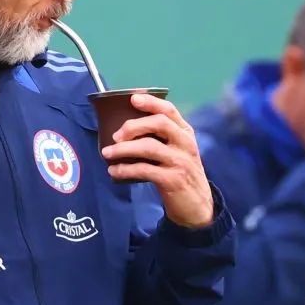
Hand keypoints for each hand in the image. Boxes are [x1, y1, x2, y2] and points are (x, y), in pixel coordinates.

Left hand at [100, 94, 214, 227]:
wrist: (197, 206)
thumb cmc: (181, 173)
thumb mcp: (178, 151)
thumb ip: (161, 138)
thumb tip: (126, 128)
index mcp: (186, 133)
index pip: (170, 111)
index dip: (151, 102)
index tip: (132, 98)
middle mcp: (185, 144)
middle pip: (159, 123)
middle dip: (133, 126)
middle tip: (115, 136)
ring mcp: (180, 161)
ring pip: (149, 147)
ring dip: (123, 149)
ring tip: (107, 153)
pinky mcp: (172, 180)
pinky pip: (144, 170)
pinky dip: (125, 169)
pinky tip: (114, 171)